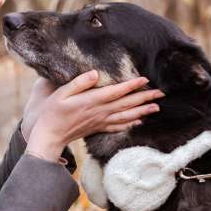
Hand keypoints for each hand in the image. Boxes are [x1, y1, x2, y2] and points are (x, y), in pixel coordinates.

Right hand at [26, 70, 163, 160]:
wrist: (49, 136)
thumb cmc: (52, 112)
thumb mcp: (60, 94)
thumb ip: (78, 83)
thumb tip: (95, 74)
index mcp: (91, 101)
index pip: (116, 92)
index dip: (131, 85)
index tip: (145, 79)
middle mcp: (99, 112)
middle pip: (126, 104)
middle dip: (144, 98)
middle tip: (161, 93)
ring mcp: (99, 122)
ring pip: (126, 116)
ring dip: (142, 111)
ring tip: (156, 107)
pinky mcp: (97, 128)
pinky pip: (118, 127)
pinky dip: (130, 123)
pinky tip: (139, 121)